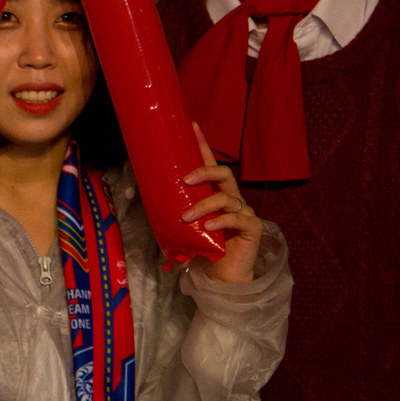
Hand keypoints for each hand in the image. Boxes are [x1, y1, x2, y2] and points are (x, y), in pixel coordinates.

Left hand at [181, 123, 263, 283]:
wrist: (223, 276)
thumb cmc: (204, 248)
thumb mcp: (186, 224)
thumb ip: (177, 207)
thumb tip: (146, 192)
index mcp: (217, 192)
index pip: (210, 164)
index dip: (203, 144)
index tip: (192, 125)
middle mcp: (233, 197)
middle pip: (223, 173)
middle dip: (204, 172)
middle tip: (184, 180)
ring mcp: (245, 211)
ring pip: (226, 198)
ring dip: (203, 206)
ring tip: (186, 217)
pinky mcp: (253, 227)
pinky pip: (238, 218)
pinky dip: (220, 221)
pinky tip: (208, 228)